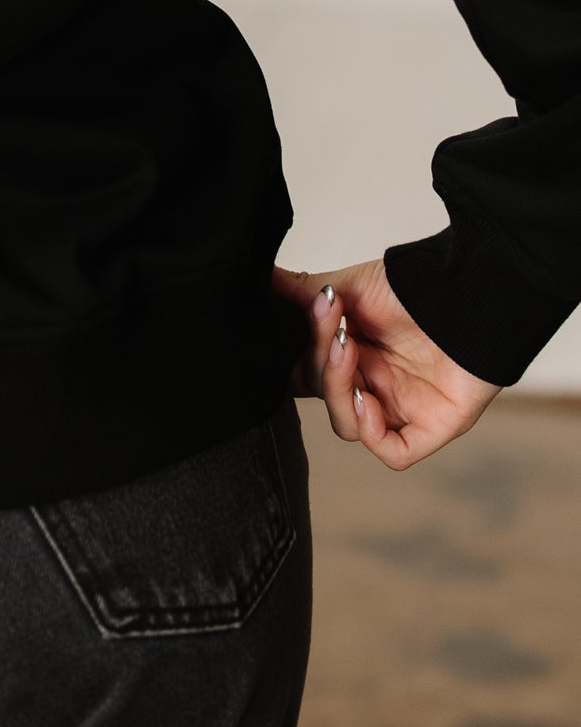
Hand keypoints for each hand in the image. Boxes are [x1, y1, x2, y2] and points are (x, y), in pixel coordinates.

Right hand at [272, 258, 500, 469]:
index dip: (294, 360)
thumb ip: (301, 291)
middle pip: (323, 396)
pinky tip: (369, 397)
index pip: (306, 373)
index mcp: (350, 353)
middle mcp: (371, 382)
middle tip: (333, 325)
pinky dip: (371, 430)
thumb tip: (259, 275)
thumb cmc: (412, 287)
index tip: (293, 326)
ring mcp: (399, 407)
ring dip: (340, 391)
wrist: (467, 292)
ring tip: (349, 350)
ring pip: (348, 425)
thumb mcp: (346, 284)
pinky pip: (391, 451)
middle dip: (320, 362)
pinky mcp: (429, 428)